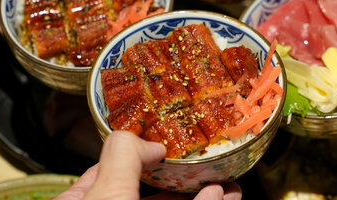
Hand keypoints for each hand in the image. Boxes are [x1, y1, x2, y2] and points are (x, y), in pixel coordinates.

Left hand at [56, 131, 242, 199]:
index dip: (143, 152)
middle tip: (209, 162)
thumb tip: (150, 142)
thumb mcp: (105, 194)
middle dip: (185, 175)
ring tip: (231, 185)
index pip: (112, 168)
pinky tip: (222, 198)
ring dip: (206, 195)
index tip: (169, 143)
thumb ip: (122, 156)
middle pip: (152, 189)